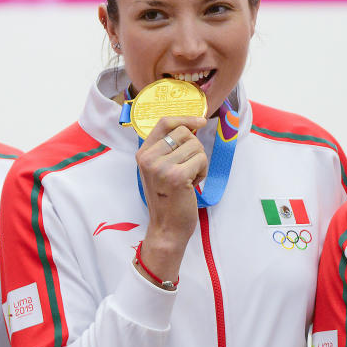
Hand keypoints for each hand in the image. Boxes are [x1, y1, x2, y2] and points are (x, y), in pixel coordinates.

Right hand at [135, 115, 207, 281]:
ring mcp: (161, 167)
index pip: (165, 122)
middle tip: (188, 169)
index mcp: (143, 153)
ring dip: (199, 162)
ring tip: (189, 179)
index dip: (185, 118)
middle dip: (195, 148)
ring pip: (196, 146)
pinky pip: (201, 159)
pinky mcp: (176, 176)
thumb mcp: (160, 170)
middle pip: (185, 132)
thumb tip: (193, 124)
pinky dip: (202, 172)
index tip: (200, 121)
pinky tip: (192, 185)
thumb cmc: (168, 199)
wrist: (167, 228)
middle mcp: (148, 158)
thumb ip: (169, 148)